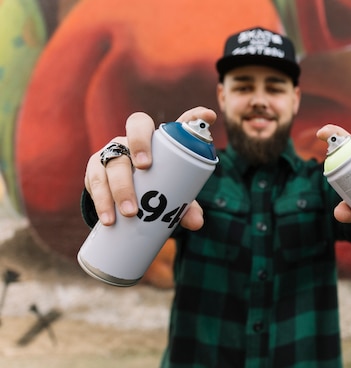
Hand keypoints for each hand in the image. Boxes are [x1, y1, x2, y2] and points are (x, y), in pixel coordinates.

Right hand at [84, 106, 215, 229]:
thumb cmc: (154, 193)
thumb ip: (185, 208)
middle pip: (137, 126)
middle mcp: (136, 139)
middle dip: (140, 142)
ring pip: (114, 160)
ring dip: (121, 186)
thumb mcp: (171, 199)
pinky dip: (102, 201)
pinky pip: (96, 181)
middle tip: (145, 166)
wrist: (120, 203)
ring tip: (130, 212)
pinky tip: (109, 218)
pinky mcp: (96, 169)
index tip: (209, 116)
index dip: (194, 117)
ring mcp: (115, 151)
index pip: (179, 124)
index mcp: (161, 142)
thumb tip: (196, 223)